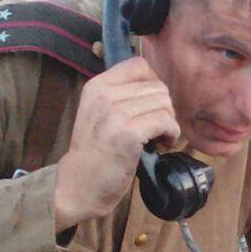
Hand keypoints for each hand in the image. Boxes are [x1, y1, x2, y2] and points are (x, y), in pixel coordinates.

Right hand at [52, 57, 179, 230]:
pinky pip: (165, 122)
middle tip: (156, 128)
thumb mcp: (100, 113)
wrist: (79, 185)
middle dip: (164, 108)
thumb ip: (122, 96)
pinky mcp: (128, 134)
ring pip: (164, 103)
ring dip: (169, 122)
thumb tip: (158, 86)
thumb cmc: (96, 152)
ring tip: (158, 137)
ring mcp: (115, 114)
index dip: (153, 85)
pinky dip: (171, 134)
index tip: (150, 107)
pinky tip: (162, 145)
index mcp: (97, 86)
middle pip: (157, 87)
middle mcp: (104, 96)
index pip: (139, 65)